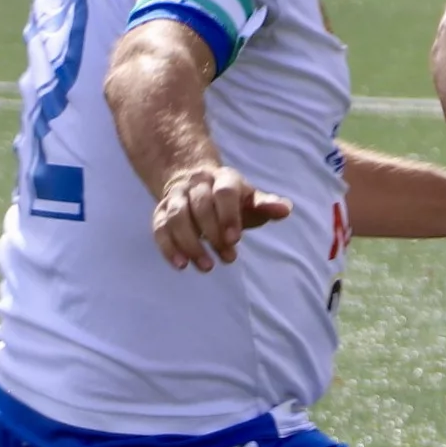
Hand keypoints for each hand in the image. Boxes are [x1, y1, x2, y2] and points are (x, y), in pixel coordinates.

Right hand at [151, 163, 293, 270]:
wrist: (196, 183)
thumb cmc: (232, 199)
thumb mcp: (250, 199)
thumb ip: (266, 205)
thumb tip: (286, 209)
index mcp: (223, 179)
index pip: (224, 193)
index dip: (228, 215)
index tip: (234, 240)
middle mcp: (196, 185)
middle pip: (199, 206)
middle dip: (212, 234)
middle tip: (228, 258)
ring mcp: (176, 197)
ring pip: (176, 217)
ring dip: (189, 243)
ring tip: (206, 267)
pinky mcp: (161, 212)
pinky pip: (159, 228)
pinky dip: (168, 247)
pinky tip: (181, 265)